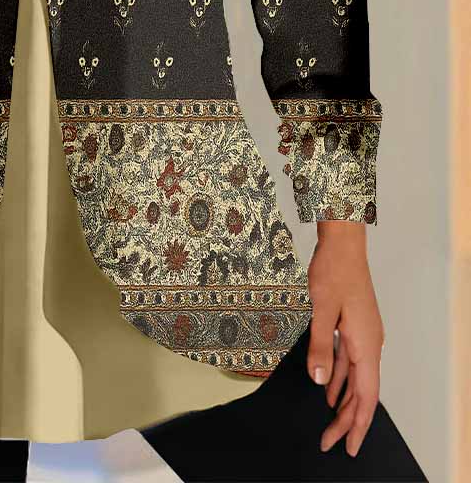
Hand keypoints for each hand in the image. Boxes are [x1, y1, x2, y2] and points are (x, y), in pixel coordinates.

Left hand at [306, 221, 383, 457]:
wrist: (343, 244)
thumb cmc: (333, 272)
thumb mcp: (320, 310)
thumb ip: (320, 347)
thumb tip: (320, 382)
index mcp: (366, 344)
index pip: (366, 395)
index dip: (358, 424)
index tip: (348, 446)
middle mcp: (370, 343)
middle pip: (362, 392)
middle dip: (347, 419)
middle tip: (330, 442)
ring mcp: (364, 335)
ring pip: (357, 378)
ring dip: (344, 401)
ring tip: (330, 424)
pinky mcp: (356, 326)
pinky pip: (350, 362)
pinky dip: (340, 378)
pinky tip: (329, 390)